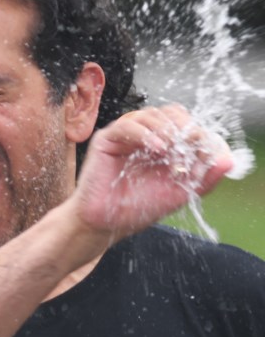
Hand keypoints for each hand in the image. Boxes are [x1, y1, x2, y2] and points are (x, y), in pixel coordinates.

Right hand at [71, 105, 233, 239]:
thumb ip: (204, 177)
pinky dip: (145, 133)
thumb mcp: (180, 193)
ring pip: (151, 115)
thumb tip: (228, 160)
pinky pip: (128, 125)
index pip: (187, 125)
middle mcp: (146, 137)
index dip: (199, 133)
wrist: (106, 223)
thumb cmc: (138, 208)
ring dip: (166, 130)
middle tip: (190, 143)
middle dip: (184, 126)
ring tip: (170, 150)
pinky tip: (156, 148)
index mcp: (165, 146)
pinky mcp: (107, 140)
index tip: (206, 151)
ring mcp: (126, 136)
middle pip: (171, 113)